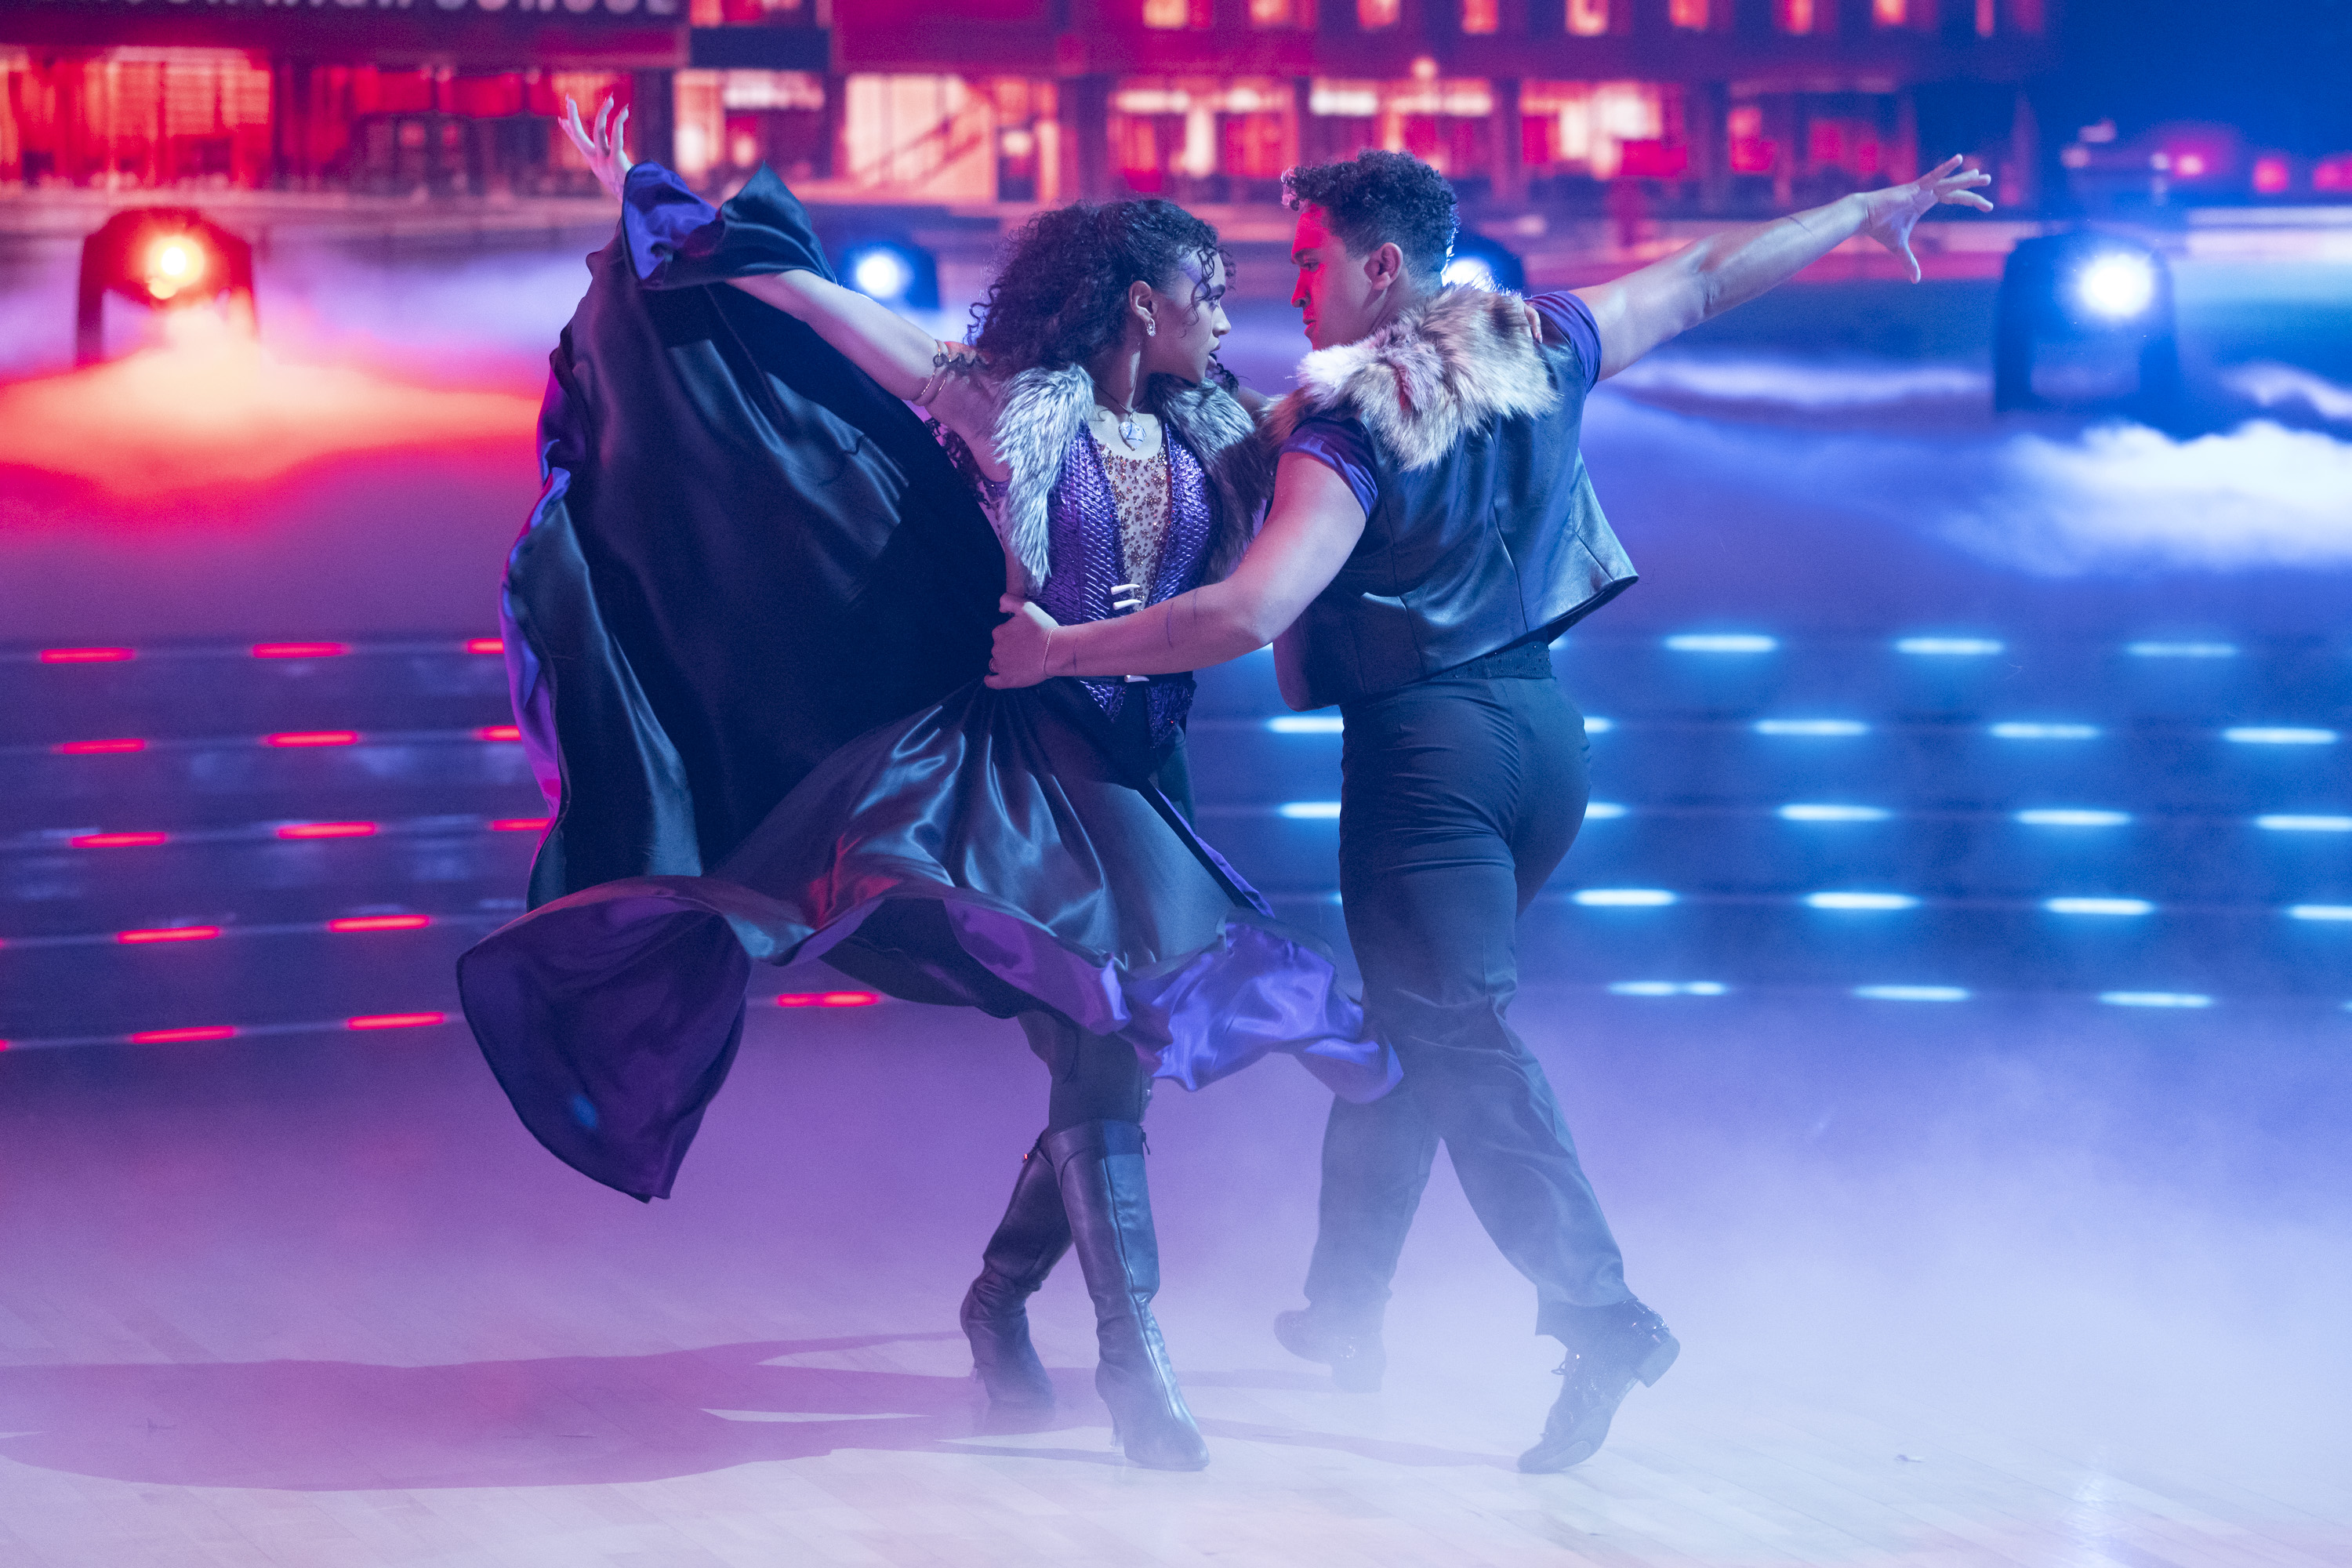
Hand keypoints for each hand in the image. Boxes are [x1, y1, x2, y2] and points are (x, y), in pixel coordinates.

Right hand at [562, 95, 631, 202]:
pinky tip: (624, 111)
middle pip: (580, 135)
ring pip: (599, 131)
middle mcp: (596, 161)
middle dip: (572, 116)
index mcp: (594, 163)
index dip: (569, 131)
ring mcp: (604, 162)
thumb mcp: (616, 176)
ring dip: (603, 112)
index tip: (560, 119)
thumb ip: (612, 164)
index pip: (578, 142)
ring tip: (610, 98)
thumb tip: (620, 162)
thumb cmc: (627, 189)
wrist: (635, 203)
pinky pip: (616, 139)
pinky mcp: (616, 162)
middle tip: (569, 98)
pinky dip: (619, 123)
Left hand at [986, 597, 1060, 688]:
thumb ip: (1008, 601)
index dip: (1012, 634)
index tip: (1024, 636)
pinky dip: (991, 680)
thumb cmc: (1044, 629)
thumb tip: (999, 608)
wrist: (1057, 651)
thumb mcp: (1026, 607)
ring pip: (996, 663)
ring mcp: (1001, 665)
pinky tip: (990, 678)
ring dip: (1003, 661)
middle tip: (1026, 648)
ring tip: (1019, 662)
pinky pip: (993, 682)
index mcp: (999, 632)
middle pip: (998, 648)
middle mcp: (996, 649)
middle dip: (1008, 648)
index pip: (1001, 633)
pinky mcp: (1007, 680)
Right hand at [1855, 155, 1994, 282]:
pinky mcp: (1914, 188)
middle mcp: (1926, 193)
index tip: (1986, 206)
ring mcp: (1921, 189)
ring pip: (1948, 183)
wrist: (1863, 216)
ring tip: (1982, 175)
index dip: (1969, 200)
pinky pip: (1933, 177)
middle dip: (1971, 187)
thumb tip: (1915, 281)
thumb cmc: (1879, 228)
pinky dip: (1945, 169)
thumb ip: (1909, 262)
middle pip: (1954, 188)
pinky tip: (1958, 159)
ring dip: (1965, 180)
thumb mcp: (1899, 248)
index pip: (1952, 198)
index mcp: (1924, 202)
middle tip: (1988, 179)